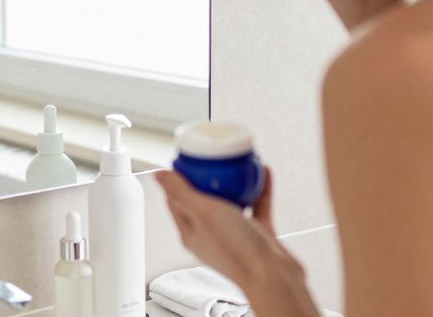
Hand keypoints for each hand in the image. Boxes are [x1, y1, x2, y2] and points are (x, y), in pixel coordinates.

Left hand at [156, 169, 317, 314]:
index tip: (185, 158)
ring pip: (232, 201)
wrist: (274, 277)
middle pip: (204, 198)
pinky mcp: (256, 235)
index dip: (178, 178)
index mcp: (191, 232)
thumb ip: (181, 192)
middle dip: (208, 175)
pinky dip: (258, 189)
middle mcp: (210, 234)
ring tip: (238, 161)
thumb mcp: (203, 213)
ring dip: (235, 181)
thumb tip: (159, 175)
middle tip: (213, 156)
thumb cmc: (237, 251)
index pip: (176, 199)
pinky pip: (256, 206)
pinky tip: (263, 173)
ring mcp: (234, 235)